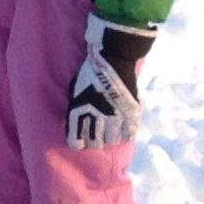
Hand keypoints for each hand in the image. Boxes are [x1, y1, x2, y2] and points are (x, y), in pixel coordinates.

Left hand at [65, 14, 153, 149]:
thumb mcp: (74, 89)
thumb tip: (72, 122)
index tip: (80, 141)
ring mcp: (115, 116)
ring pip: (112, 141)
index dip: (78, 142)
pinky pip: (129, 133)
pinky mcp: (131, 113)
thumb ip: (74, 107)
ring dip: (110, 138)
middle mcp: (96, 118)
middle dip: (94, 142)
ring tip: (110, 132)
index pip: (76, 142)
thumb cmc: (89, 73)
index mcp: (78, 112)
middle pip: (95, 144)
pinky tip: (124, 132)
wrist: (113, 59)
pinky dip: (126, 134)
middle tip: (96, 136)